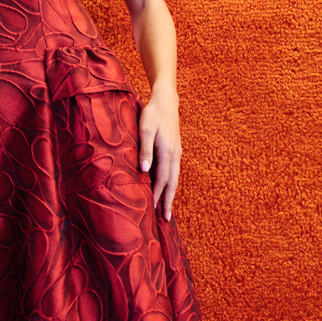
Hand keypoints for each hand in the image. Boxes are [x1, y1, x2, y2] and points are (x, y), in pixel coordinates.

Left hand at [139, 88, 181, 221]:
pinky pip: (173, 171)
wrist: (166, 101)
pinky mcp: (175, 150)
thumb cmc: (153, 114)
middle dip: (168, 201)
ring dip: (170, 194)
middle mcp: (174, 155)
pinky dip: (170, 184)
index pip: (162, 180)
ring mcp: (176, 153)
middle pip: (172, 183)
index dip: (157, 195)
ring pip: (174, 178)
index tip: (153, 210)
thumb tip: (145, 171)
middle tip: (166, 219)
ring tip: (166, 209)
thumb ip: (145, 150)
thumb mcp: (145, 129)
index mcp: (167, 152)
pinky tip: (166, 188)